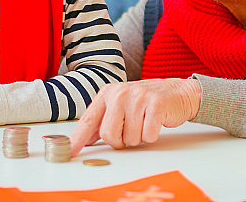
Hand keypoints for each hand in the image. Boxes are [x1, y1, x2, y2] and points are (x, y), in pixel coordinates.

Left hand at [69, 78, 201, 156]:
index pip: (88, 120)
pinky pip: (148, 136)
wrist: (176, 92)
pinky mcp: (156, 104)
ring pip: (130, 138)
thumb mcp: (120, 107)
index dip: (77, 139)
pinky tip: (155, 122)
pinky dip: (152, 135)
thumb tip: (86, 140)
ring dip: (139, 137)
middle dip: (121, 140)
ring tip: (145, 122)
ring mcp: (138, 97)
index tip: (69, 153)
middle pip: (109, 135)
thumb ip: (102, 122)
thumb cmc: (145, 103)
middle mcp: (120, 93)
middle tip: (131, 129)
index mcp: (107, 93)